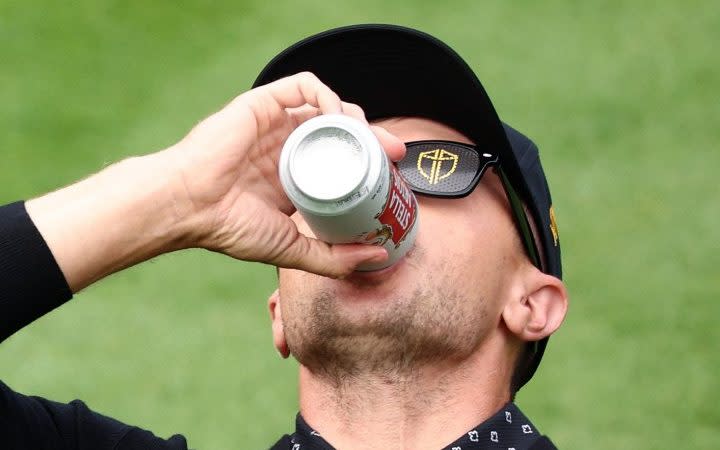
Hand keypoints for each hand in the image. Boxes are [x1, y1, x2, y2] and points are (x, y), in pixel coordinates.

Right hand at [166, 72, 404, 276]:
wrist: (189, 207)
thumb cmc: (231, 229)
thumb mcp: (292, 249)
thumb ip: (332, 258)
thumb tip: (376, 255)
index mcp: (295, 174)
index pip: (343, 157)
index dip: (372, 160)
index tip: (394, 172)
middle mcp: (288, 145)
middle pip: (342, 130)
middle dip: (373, 137)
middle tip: (394, 153)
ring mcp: (277, 123)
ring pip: (328, 106)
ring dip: (356, 116)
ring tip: (372, 138)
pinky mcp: (264, 104)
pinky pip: (304, 87)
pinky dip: (328, 96)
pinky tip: (340, 118)